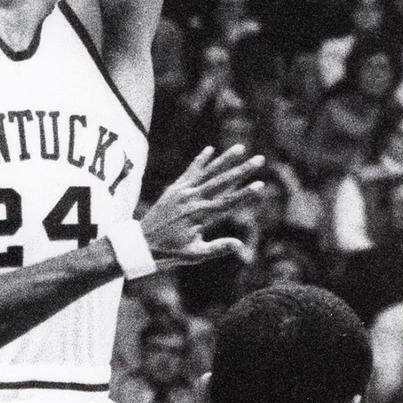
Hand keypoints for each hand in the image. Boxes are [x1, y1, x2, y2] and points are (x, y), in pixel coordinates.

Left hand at [139, 145, 265, 266]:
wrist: (141, 242)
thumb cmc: (171, 251)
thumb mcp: (195, 255)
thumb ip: (217, 248)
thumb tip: (239, 245)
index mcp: (200, 215)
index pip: (228, 202)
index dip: (245, 194)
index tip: (261, 184)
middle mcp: (192, 199)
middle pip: (222, 182)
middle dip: (242, 170)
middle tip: (260, 159)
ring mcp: (183, 191)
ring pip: (208, 172)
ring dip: (225, 159)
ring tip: (241, 148)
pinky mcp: (175, 188)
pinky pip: (190, 171)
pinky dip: (200, 161)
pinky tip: (210, 150)